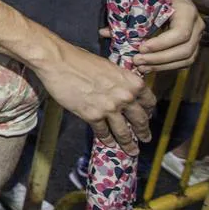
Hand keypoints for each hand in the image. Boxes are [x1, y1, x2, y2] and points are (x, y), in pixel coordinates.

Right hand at [34, 41, 153, 153]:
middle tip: (145, 138)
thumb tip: (121, 89)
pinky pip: (103, 132)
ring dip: (128, 143)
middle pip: (140, 120)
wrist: (58, 62)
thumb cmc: (80, 60)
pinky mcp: (92, 116)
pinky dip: (106, 139)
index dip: (149, 111)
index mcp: (132, 82)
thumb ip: (120, 81)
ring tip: (132, 149)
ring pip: (124, 132)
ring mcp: (109, 108)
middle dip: (143, 132)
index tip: (147, 116)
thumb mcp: (109, 67)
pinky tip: (109, 143)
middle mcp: (125, 97)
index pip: (149, 101)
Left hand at [130, 0, 203, 71]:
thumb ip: (125, 14)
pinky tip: (148, 66)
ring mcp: (196, 33)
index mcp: (186, 9)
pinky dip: (167, 65)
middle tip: (136, 61)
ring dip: (163, 65)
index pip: (180, 33)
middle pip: (185, 50)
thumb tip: (104, 33)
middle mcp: (196, 22)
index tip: (140, 48)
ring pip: (186, 58)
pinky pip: (184, 59)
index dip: (161, 44)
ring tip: (141, 67)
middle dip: (159, 59)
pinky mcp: (191, 41)